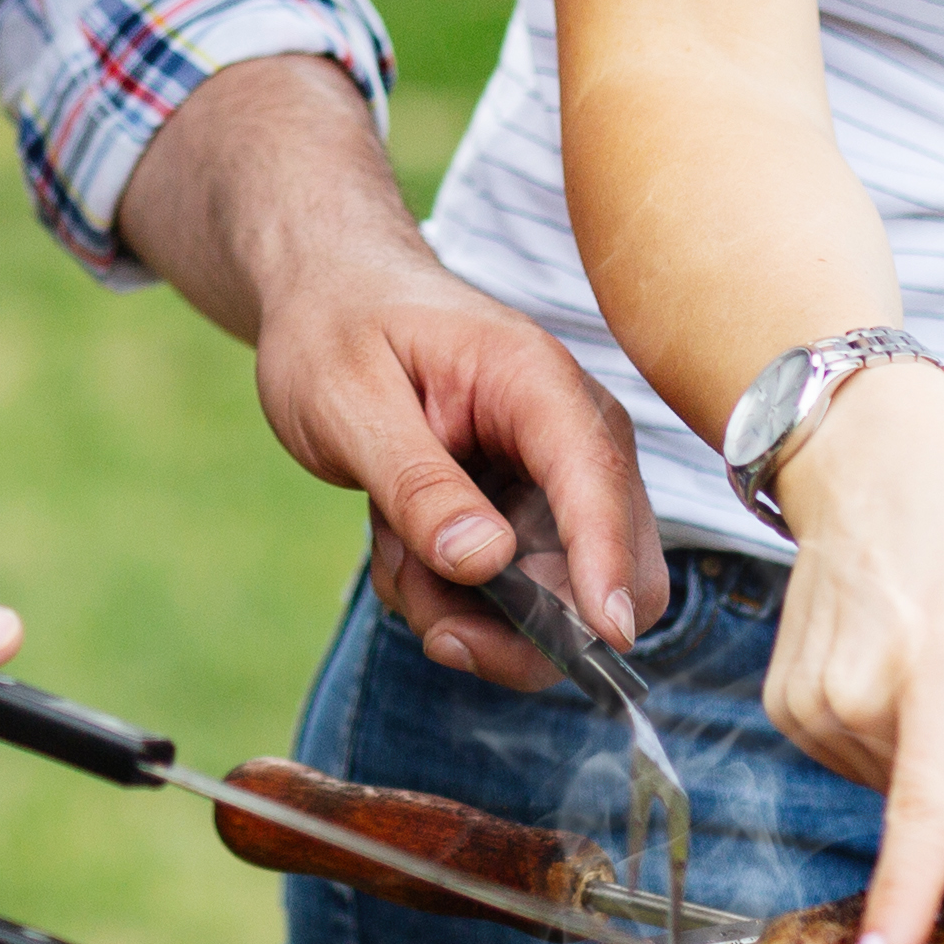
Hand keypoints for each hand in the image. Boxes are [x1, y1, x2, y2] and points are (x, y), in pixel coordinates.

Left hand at [116, 53, 661, 684]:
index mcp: (538, 384)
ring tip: (392, 551)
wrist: (332, 301)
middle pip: (611, 570)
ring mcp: (559, 485)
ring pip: (559, 606)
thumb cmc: (338, 328)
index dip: (607, 568)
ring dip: (470, 615)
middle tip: (427, 618)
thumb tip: (485, 562)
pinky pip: (517, 603)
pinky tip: (402, 544)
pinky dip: (454, 600)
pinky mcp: (532, 519)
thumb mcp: (347, 401)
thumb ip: (415, 482)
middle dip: (522, 625)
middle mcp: (574, 439)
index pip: (597, 484)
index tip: (605, 641)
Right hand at [756, 365, 943, 943]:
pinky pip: (866, 770)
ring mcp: (810, 701)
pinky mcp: (787, 707)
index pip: (926, 805)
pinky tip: (897, 660)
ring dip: (938, 750)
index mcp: (943, 664)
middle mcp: (861, 689)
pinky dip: (895, 737)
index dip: (907, 896)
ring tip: (939, 655)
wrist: (871, 457)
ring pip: (905, 795)